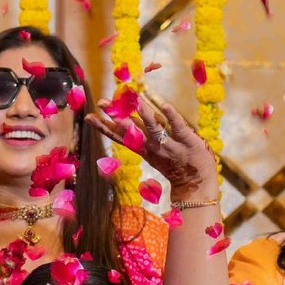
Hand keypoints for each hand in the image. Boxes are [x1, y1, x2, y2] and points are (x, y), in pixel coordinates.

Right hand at [87, 93, 216, 200]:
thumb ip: (138, 135)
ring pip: (153, 127)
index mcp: (142, 148)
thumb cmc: (174, 164)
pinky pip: (178, 127)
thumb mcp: (150, 152)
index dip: (104, 127)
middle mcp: (153, 145)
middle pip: (133, 129)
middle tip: (103, 103)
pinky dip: (171, 116)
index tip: (89, 117)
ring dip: (143, 114)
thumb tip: (120, 120)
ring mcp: (170, 143)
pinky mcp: (188, 140)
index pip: (119, 136)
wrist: (196, 183)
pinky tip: (164, 105)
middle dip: (117, 116)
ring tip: (133, 101)